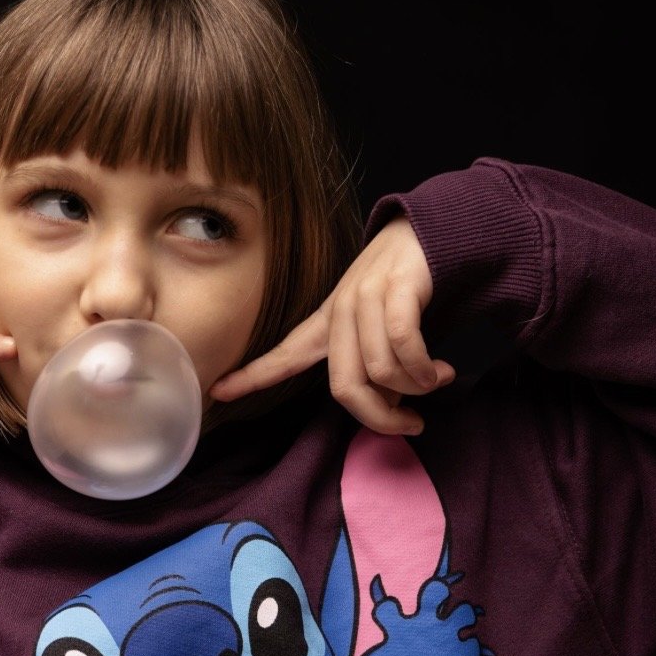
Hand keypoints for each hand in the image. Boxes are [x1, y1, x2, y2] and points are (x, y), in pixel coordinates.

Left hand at [209, 216, 455, 435]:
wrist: (434, 231)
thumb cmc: (408, 288)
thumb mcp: (382, 330)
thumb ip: (376, 369)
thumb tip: (389, 407)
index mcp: (327, 324)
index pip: (283, 355)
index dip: (251, 376)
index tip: (217, 392)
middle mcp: (339, 310)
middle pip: (344, 387)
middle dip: (381, 417)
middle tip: (412, 424)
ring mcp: (365, 296)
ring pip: (378, 370)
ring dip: (415, 387)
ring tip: (437, 379)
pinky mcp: (395, 287)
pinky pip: (402, 344)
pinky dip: (422, 367)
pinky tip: (438, 369)